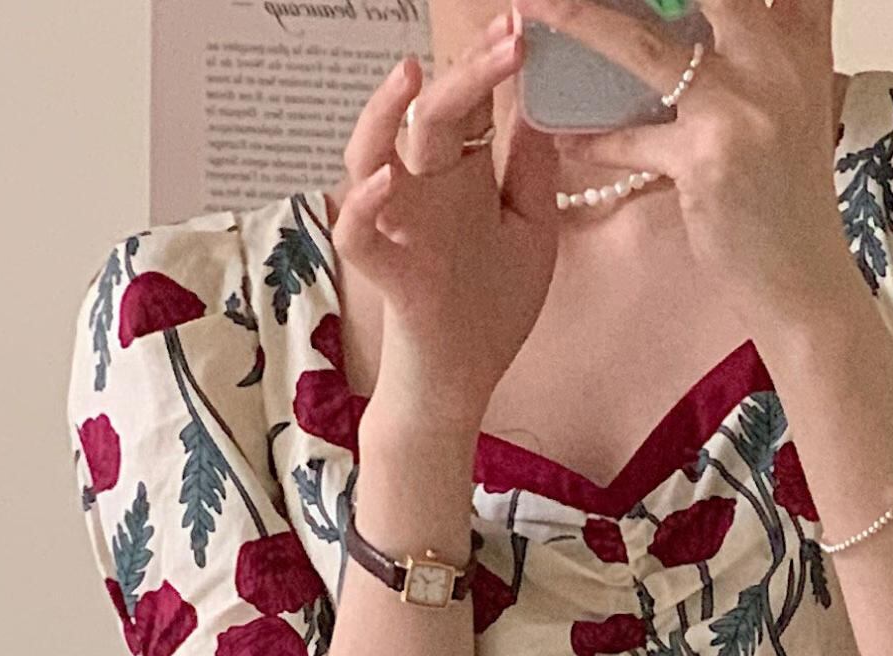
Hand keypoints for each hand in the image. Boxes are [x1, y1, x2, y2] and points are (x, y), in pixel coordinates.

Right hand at [332, 18, 557, 426]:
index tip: (521, 28)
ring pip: (371, 154)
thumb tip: (536, 103)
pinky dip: (363, 207)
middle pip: (432, 116)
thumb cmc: (493, 307)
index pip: (471, 105)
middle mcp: (426, 191)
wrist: (463, 384)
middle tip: (506, 36)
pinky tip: (386, 181)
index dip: (491, 64)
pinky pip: (357, 234)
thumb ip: (531, 169)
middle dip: (466, 71)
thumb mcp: (530, 230)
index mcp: (463, 176)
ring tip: (411, 74)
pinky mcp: (386, 273)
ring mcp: (400, 229)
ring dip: (383, 112)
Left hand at [515, 0, 862, 346]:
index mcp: (800, 37)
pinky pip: (631, 139)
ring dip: (580, 21)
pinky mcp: (706, 159)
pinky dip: (594, 138)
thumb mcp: (792, 104)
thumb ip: (759, 45)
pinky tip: (565, 136)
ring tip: (533, 6)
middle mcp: (777, 59)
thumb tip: (688, 16)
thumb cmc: (790, 196)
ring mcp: (740, 107)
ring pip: (644, 49)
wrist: (807, 284)